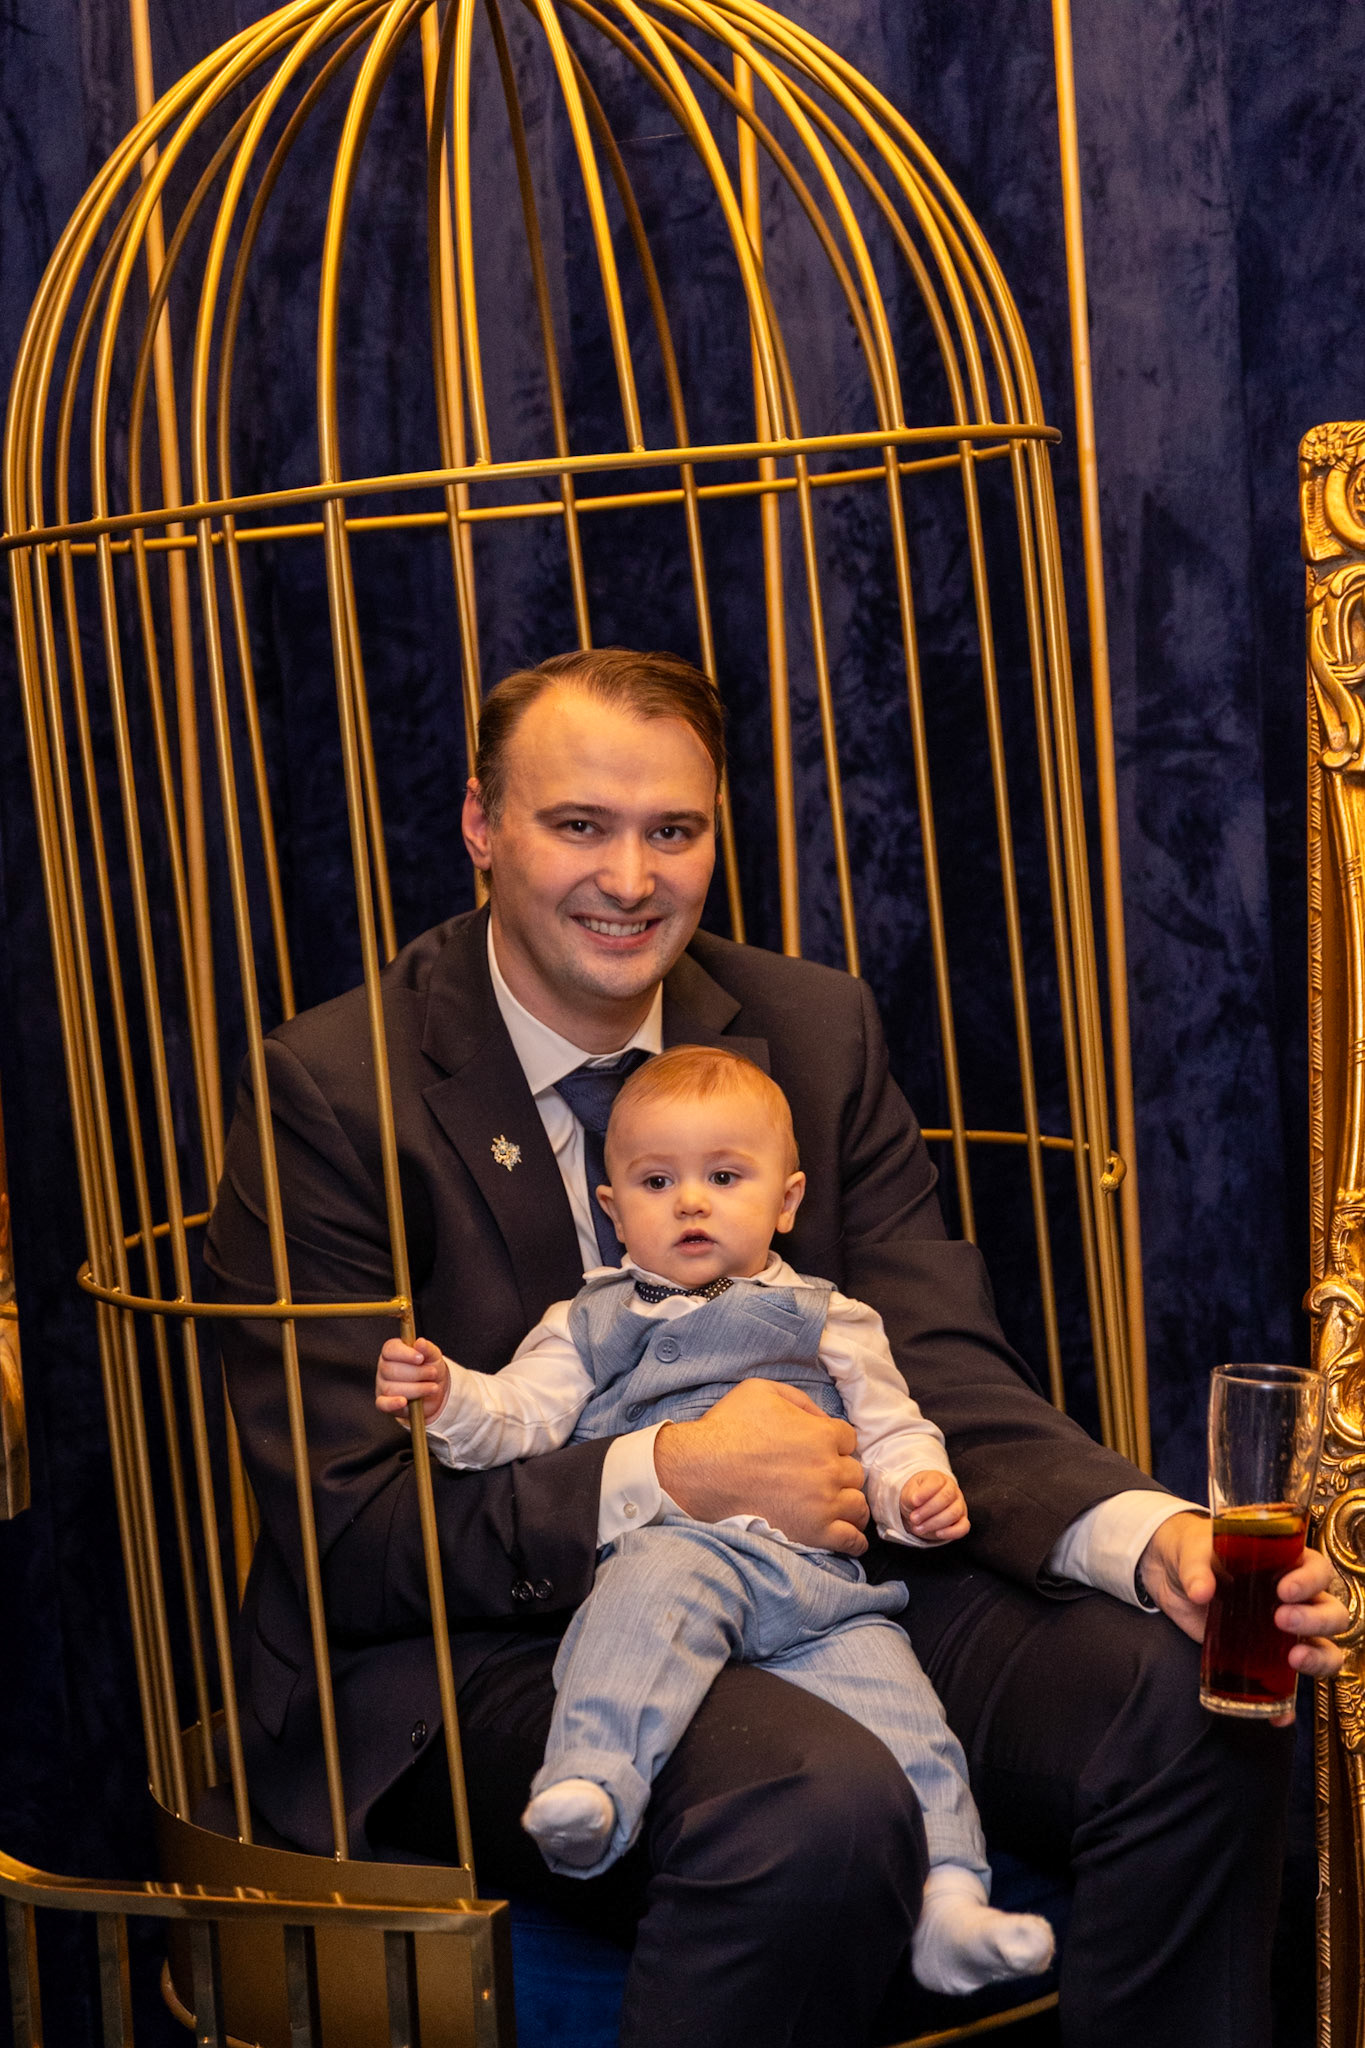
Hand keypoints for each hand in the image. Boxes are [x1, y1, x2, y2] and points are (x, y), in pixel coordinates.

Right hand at [376, 1337, 449, 1422]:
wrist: (434, 1389)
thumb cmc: (430, 1368)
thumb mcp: (433, 1356)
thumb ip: (427, 1348)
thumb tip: (420, 1342)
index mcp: (392, 1351)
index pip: (390, 1350)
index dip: (404, 1354)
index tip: (421, 1358)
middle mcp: (384, 1367)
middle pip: (390, 1370)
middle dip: (416, 1373)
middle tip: (433, 1373)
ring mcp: (382, 1385)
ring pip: (391, 1388)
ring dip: (416, 1389)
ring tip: (433, 1387)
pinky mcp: (384, 1402)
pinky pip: (383, 1404)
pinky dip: (392, 1403)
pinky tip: (403, 1402)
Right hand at [653, 1379, 870, 1554]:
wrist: (701, 1472)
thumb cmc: (727, 1428)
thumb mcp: (761, 1391)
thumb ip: (799, 1399)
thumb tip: (821, 1416)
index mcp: (821, 1434)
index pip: (848, 1439)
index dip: (834, 1443)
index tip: (819, 1451)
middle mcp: (829, 1469)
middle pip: (854, 1472)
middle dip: (840, 1473)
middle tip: (820, 1478)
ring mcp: (824, 1504)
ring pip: (858, 1506)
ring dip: (849, 1502)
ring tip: (835, 1505)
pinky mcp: (815, 1533)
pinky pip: (851, 1540)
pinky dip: (854, 1539)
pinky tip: (846, 1534)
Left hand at [901, 1469, 969, 1543]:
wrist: (919, 1510)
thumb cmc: (916, 1498)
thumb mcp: (908, 1494)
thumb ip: (911, 1496)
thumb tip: (914, 1501)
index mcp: (938, 1479)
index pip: (936, 1482)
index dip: (925, 1493)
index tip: (914, 1502)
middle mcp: (952, 1490)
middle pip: (946, 1498)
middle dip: (927, 1510)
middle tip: (913, 1518)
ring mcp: (959, 1506)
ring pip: (954, 1513)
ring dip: (934, 1523)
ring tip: (919, 1528)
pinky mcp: (962, 1521)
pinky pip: (963, 1527)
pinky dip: (951, 1532)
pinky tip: (937, 1533)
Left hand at [1139, 1510, 1349, 1724]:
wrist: (1171, 1576)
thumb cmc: (1193, 1552)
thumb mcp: (1192, 1552)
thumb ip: (1197, 1570)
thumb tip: (1201, 1592)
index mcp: (1285, 1563)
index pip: (1318, 1571)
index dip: (1309, 1581)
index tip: (1284, 1590)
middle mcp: (1295, 1599)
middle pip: (1332, 1613)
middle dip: (1315, 1620)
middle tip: (1282, 1620)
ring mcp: (1283, 1633)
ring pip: (1324, 1649)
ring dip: (1317, 1658)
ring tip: (1293, 1661)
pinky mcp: (1264, 1659)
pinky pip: (1288, 1687)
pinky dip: (1288, 1704)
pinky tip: (1278, 1715)